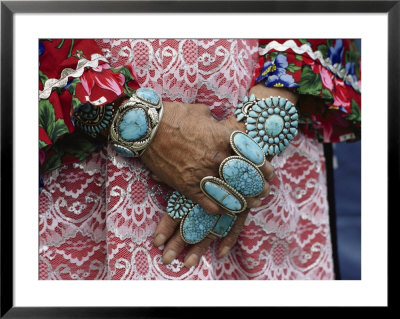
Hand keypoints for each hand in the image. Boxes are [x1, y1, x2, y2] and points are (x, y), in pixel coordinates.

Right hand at [141, 101, 273, 214]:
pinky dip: (218, 209)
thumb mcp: (204, 113)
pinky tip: (224, 211)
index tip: (270, 173)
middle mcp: (216, 158)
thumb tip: (228, 126)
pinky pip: (208, 203)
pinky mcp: (187, 186)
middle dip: (257, 188)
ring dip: (242, 202)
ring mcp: (202, 174)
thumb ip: (220, 124)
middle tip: (264, 193)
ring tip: (250, 205)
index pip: (252, 156)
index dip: (264, 168)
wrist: (148, 127)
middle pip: (244, 178)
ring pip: (229, 194)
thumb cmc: (176, 116)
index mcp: (223, 138)